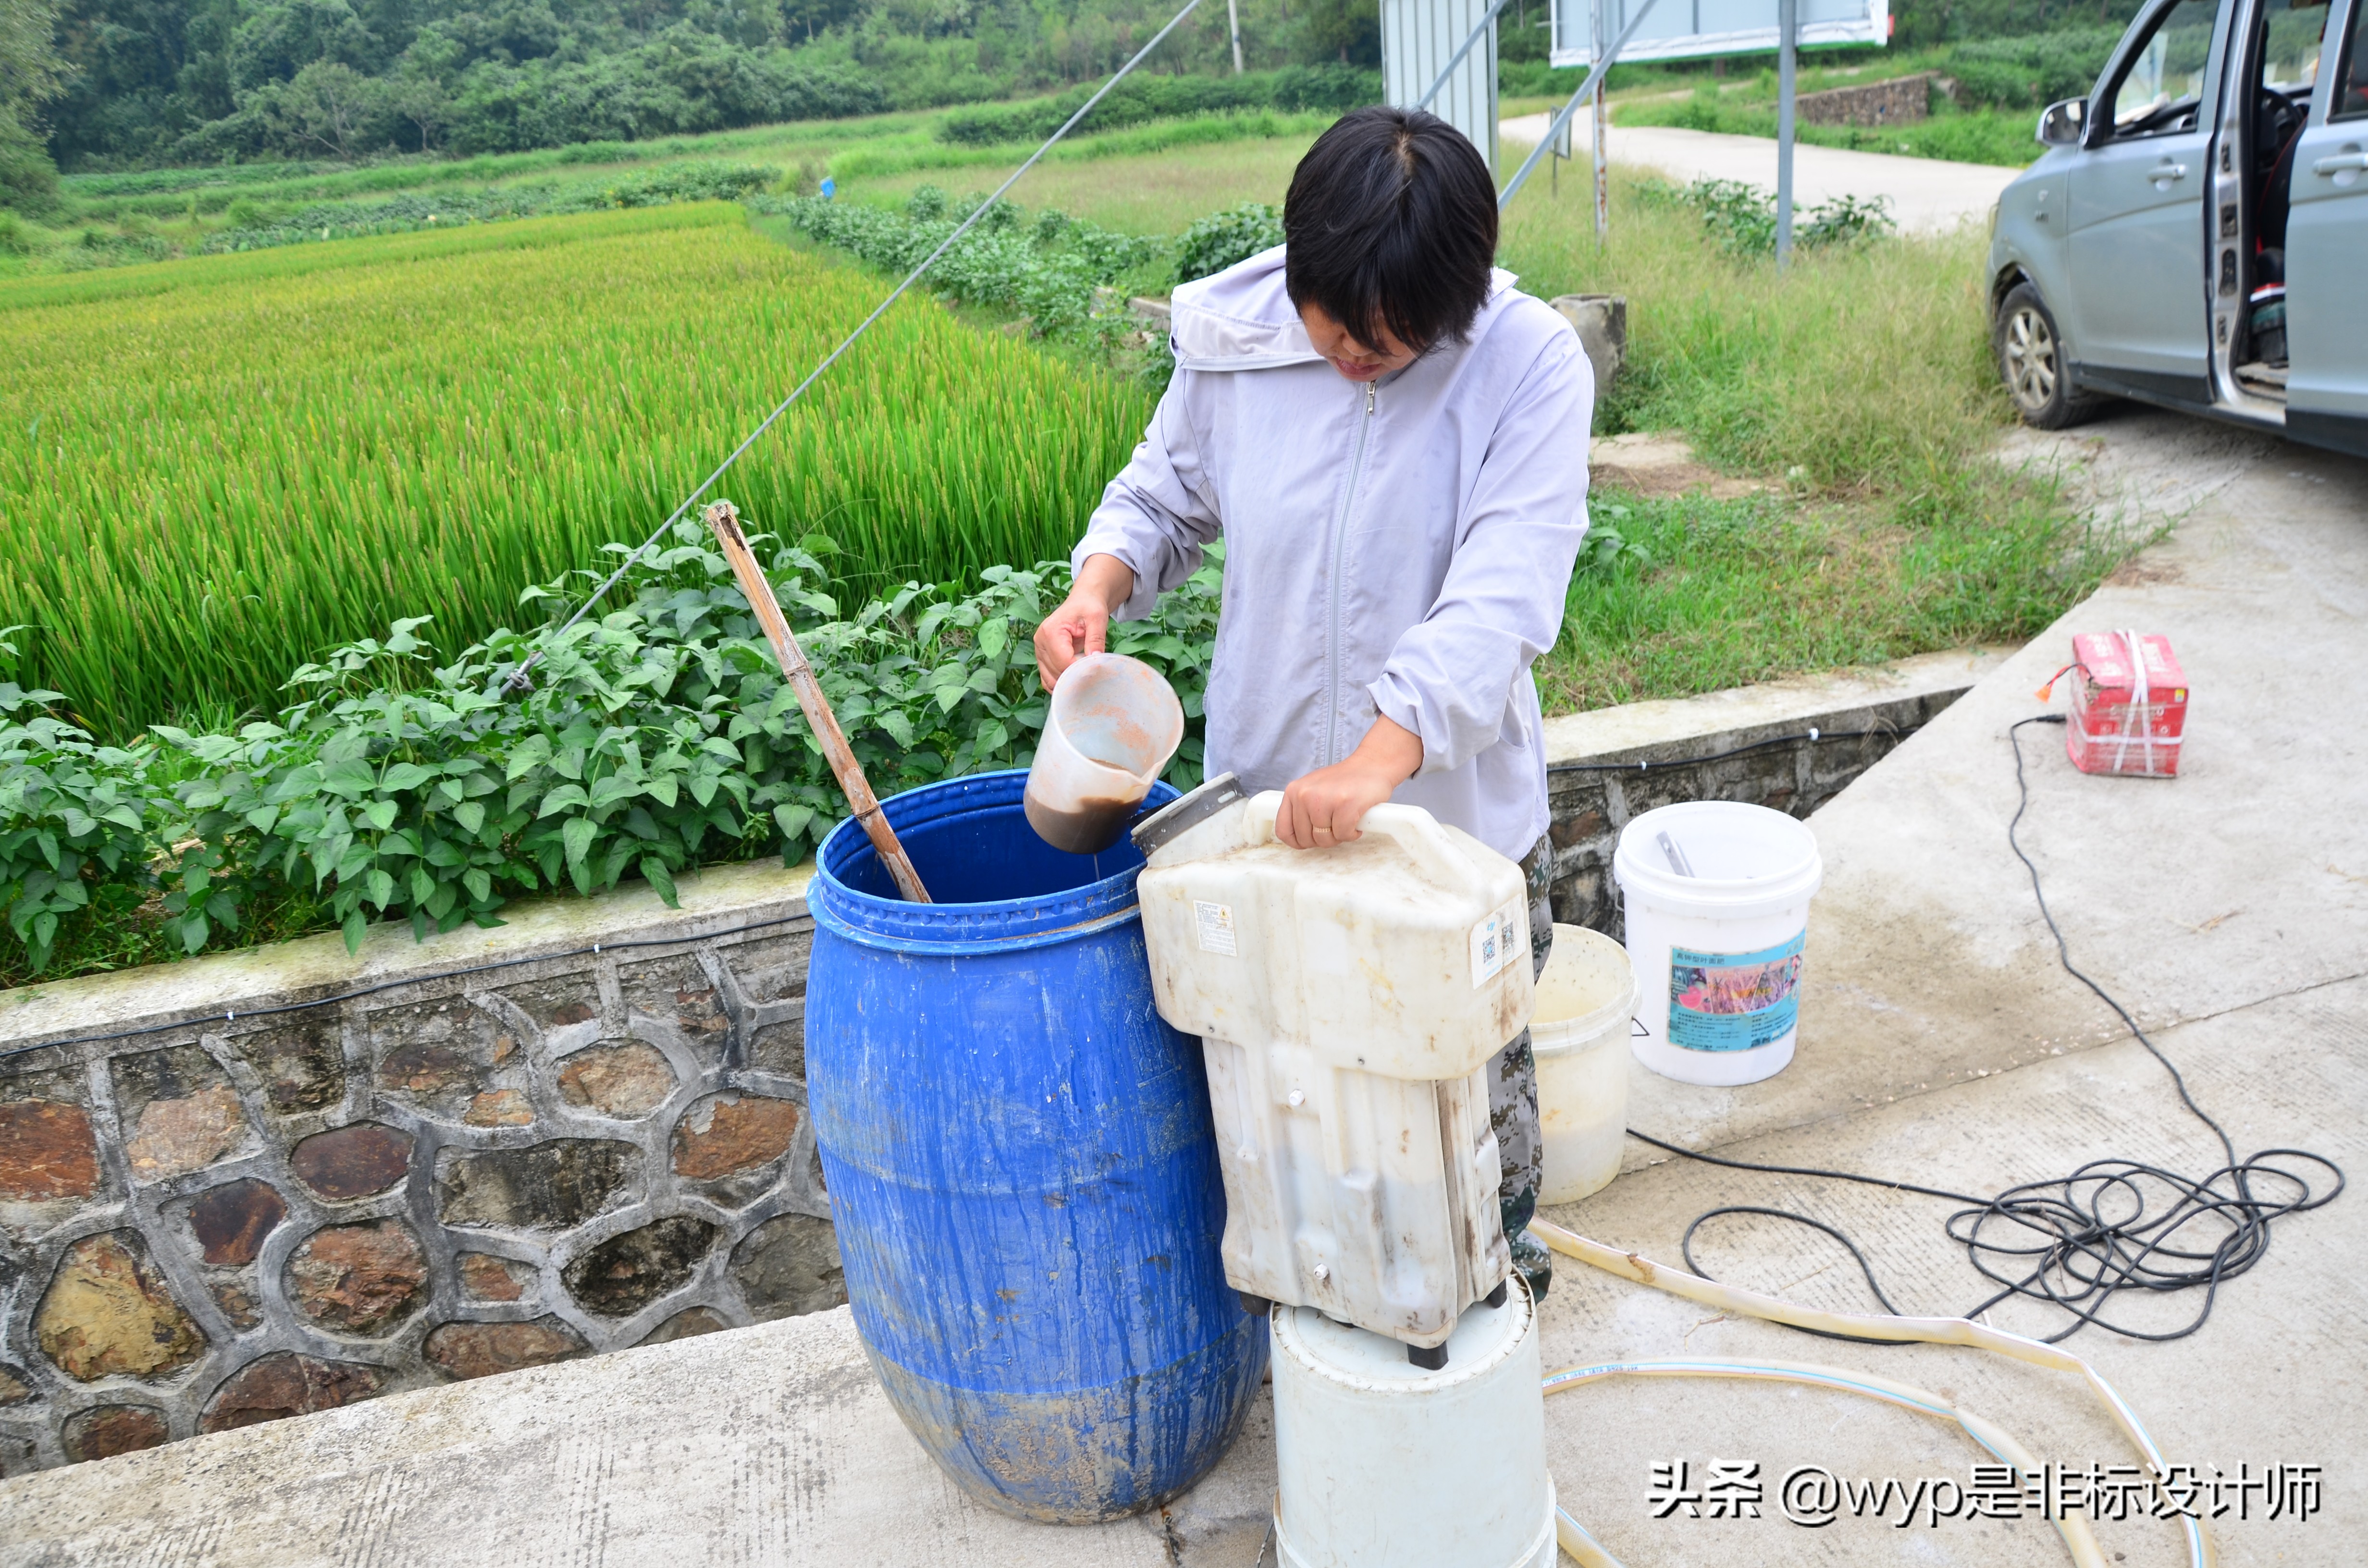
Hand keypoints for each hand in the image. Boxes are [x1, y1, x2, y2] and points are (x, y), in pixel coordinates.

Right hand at [1034, 554, 1135, 690]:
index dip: (1080, 670)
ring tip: (1085, 676)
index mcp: (1050, 631)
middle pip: (1056, 672)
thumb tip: (1095, 661)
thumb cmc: (1089, 607)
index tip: (1097, 670)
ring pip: (1051, 679)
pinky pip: (1048, 679)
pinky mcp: (1042, 657)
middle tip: (1094, 675)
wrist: (1083, 601)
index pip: (1064, 662)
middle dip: (1076, 677)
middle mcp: (1040, 642)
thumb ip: (1096, 639)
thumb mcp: (1097, 618)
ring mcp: (1039, 651)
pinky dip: (1060, 684)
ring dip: (1068, 683)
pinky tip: (1074, 681)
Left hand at [1275, 718, 1423, 847]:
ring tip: (1346, 822)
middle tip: (1335, 828)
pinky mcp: (1345, 805)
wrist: (1372, 765)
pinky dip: (1352, 834)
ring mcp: (1324, 799)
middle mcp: (1305, 794)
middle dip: (1323, 840)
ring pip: (1324, 840)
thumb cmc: (1344, 782)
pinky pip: (1343, 835)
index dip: (1297, 842)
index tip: (1310, 840)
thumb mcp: (1313, 790)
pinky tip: (1356, 822)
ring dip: (1339, 837)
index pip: (1283, 830)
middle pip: (1305, 839)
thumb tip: (1296, 839)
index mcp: (1293, 791)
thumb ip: (1301, 810)